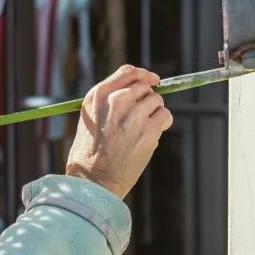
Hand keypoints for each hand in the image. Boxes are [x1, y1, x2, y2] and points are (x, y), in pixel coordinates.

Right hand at [64, 65, 173, 198]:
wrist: (93, 181)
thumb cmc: (89, 156)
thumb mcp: (89, 120)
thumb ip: (108, 103)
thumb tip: (135, 93)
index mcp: (98, 96)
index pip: (128, 72)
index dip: (144, 75)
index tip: (153, 80)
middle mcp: (116, 100)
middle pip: (144, 87)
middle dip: (147, 100)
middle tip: (142, 118)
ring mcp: (134, 114)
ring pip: (157, 101)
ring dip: (154, 113)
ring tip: (143, 130)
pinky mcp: (149, 129)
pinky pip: (165, 115)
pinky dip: (162, 124)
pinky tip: (150, 136)